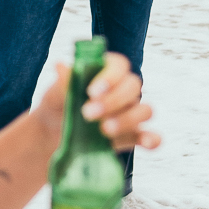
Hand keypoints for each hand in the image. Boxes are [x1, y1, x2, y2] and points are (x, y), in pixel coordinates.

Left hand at [36, 53, 160, 152]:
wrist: (55, 135)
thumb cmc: (58, 107)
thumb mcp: (56, 94)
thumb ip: (64, 82)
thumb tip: (60, 65)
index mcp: (106, 71)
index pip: (119, 66)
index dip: (109, 77)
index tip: (91, 92)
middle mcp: (123, 89)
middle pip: (133, 87)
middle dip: (113, 101)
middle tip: (87, 114)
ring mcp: (131, 113)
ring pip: (145, 110)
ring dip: (128, 119)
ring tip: (104, 131)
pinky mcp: (133, 136)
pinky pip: (152, 136)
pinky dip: (152, 139)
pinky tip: (145, 142)